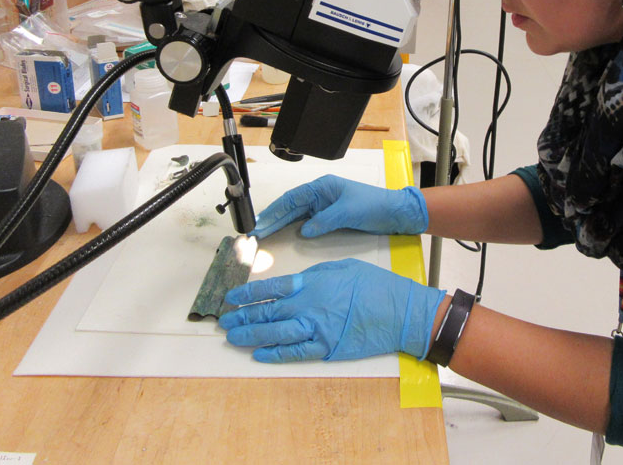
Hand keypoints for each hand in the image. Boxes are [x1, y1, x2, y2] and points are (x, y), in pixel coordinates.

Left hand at [219, 258, 444, 362]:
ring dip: (251, 336)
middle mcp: (309, 307)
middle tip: (224, 321)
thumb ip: (315, 276)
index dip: (248, 294)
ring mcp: (316, 329)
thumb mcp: (342, 267)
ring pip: (275, 334)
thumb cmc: (375, 285)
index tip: (232, 298)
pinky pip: (294, 353)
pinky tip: (259, 354)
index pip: (271, 288)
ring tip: (232, 338)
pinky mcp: (326, 348)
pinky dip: (275, 354)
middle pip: (267, 312)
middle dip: (242, 317)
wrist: (398, 311)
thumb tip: (297, 282)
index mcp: (312, 284)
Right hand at [248, 175, 427, 239]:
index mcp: (323, 187)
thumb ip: (324, 221)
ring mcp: (323, 206)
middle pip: (290, 207)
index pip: (292, 198)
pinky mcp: (328, 217)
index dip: (274, 211)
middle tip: (255, 233)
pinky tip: (284, 236)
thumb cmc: (374, 205)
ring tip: (263, 236)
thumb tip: (304, 231)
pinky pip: (306, 222)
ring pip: (296, 215)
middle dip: (272, 219)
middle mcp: (320, 195)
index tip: (260, 224)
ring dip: (279, 225)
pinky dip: (293, 229)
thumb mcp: (348, 212)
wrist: (395, 213)